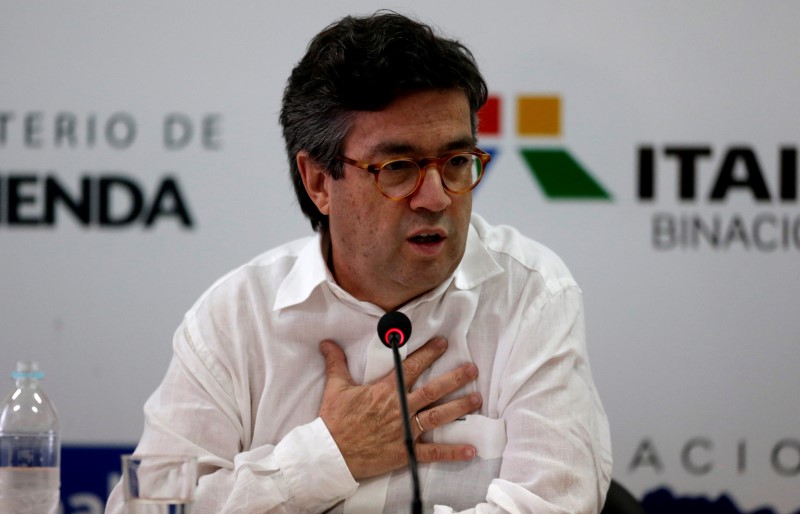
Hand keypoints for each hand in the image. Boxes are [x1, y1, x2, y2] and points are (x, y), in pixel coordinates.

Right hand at [318, 337, 481, 479]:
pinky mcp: (406, 452)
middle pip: (433, 389)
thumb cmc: (334, 420)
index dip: (429, 353)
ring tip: (477, 398)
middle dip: (455, 378)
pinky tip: (471, 450)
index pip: (411, 366)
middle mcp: (400, 407)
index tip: (443, 343)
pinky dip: (452, 452)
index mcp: (386, 390)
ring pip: (438, 416)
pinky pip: (433, 452)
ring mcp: (405, 430)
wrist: (331, 453)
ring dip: (460, 406)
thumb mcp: (335, 387)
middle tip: (472, 369)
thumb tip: (327, 342)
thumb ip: (336, 362)